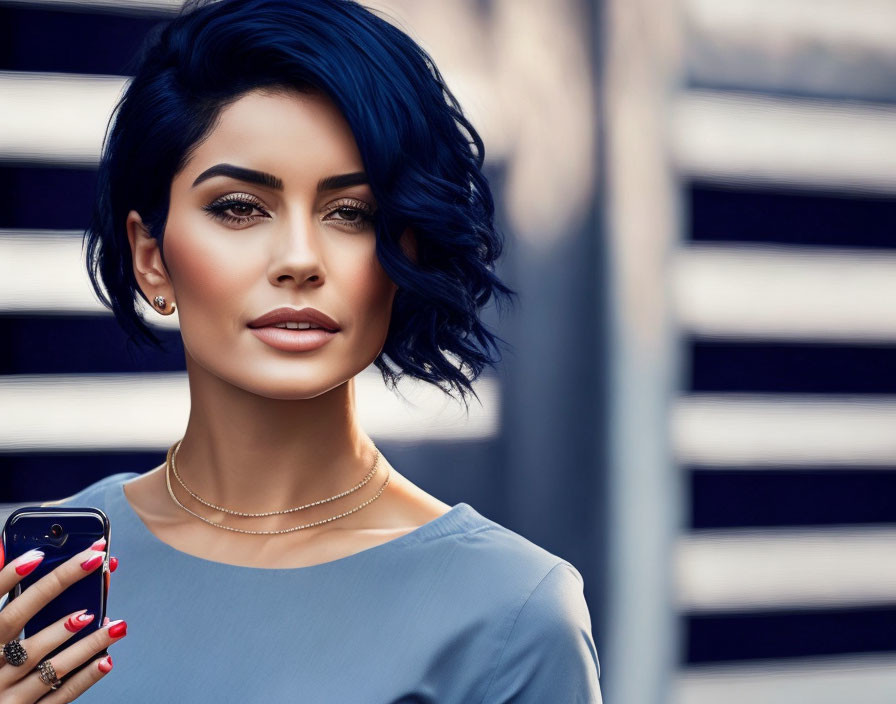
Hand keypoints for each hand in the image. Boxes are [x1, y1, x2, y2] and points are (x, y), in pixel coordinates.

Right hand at [0, 543, 124, 701]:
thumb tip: (4, 550)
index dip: (7, 578)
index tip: (38, 555)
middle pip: (19, 621)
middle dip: (57, 586)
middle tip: (94, 560)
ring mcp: (5, 693)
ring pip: (46, 662)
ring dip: (85, 641)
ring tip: (117, 623)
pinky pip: (58, 695)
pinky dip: (84, 677)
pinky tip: (107, 659)